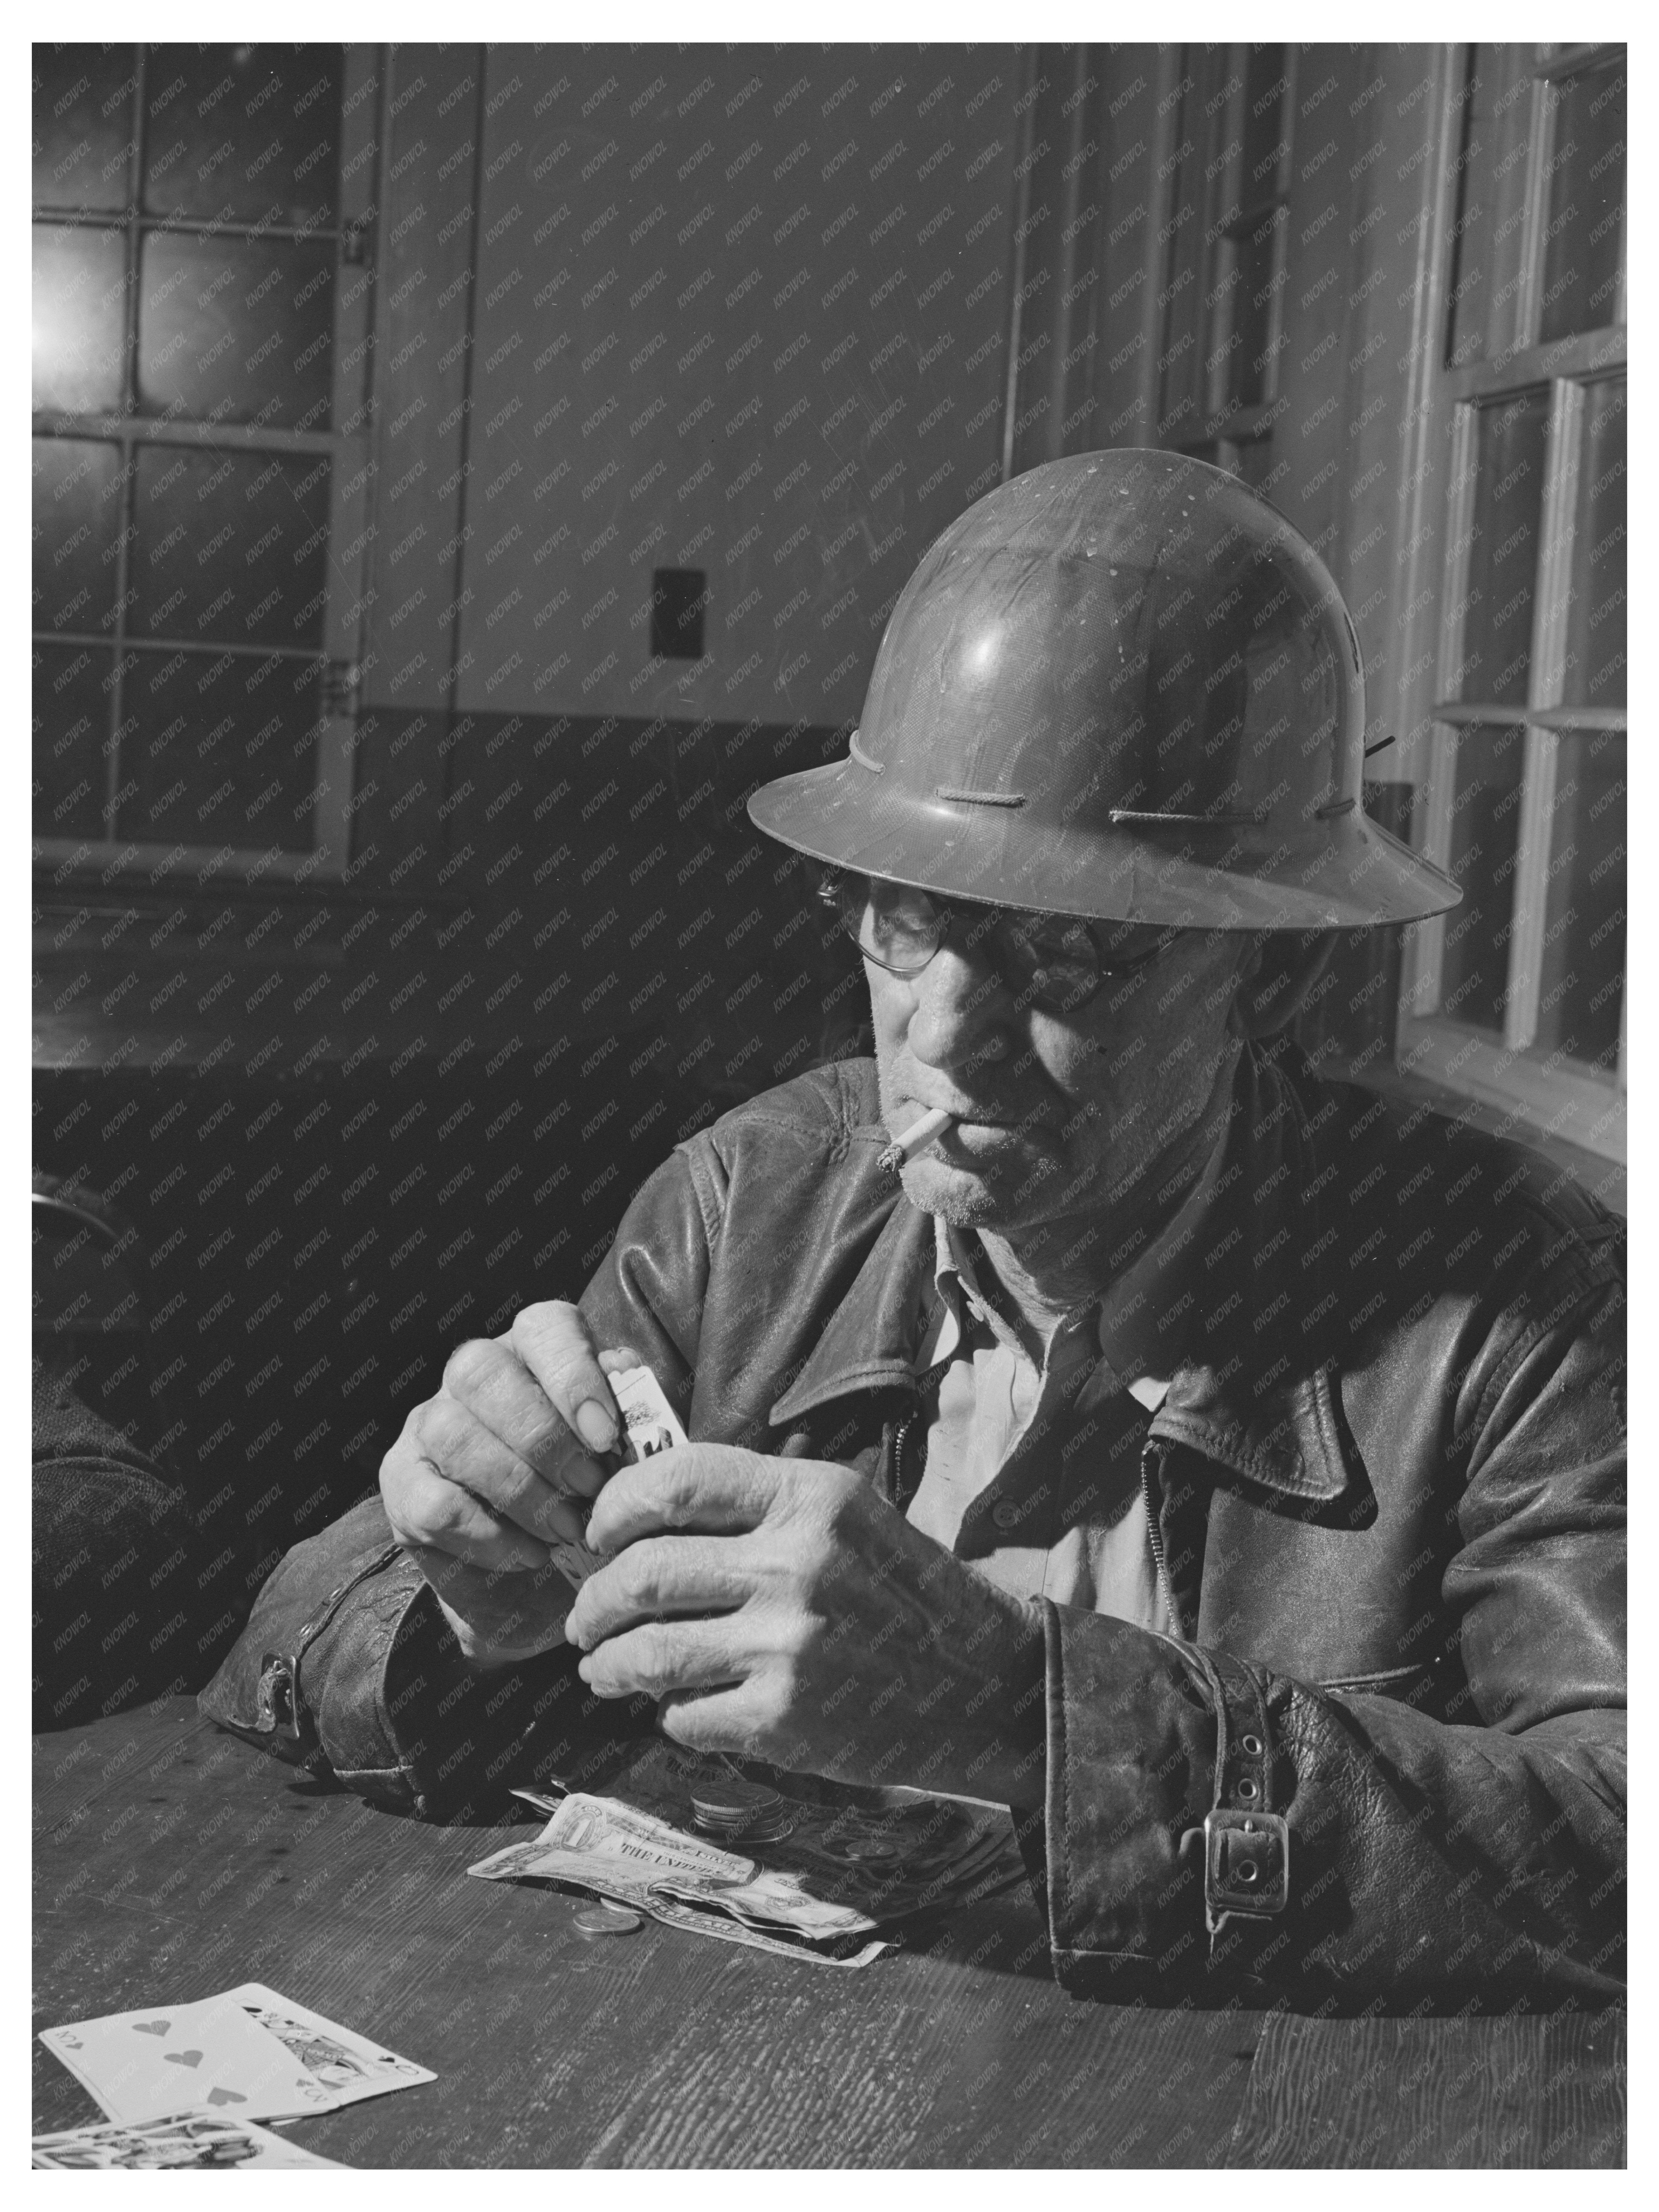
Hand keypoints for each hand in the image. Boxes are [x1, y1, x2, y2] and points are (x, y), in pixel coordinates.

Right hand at [378, 1301, 637, 1666]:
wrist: (546, 1584)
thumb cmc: (594, 1499)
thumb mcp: (626, 1455)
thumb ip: (635, 1416)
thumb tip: (631, 1386)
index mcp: (533, 1350)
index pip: (543, 1327)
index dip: (574, 1376)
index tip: (606, 1438)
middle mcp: (471, 1374)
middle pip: (483, 1372)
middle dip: (544, 1439)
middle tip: (589, 1490)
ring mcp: (427, 1425)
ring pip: (454, 1434)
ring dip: (520, 1490)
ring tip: (567, 1530)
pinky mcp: (401, 1485)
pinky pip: (433, 1503)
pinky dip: (488, 1536)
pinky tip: (530, 1554)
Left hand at [564, 1445, 1046, 1805]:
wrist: (983, 1682)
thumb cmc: (901, 1593)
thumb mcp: (844, 1514)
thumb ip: (755, 1508)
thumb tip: (639, 1526)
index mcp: (809, 1496)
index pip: (676, 1480)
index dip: (615, 1507)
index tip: (599, 1535)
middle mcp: (796, 1563)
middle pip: (644, 1571)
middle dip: (594, 1600)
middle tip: (584, 1618)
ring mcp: (789, 1645)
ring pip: (647, 1651)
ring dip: (607, 1663)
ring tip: (601, 1667)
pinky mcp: (785, 1719)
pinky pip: (683, 1715)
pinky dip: (667, 1714)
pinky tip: (677, 1706)